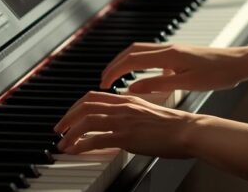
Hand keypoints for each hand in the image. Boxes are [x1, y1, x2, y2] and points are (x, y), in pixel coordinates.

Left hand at [53, 91, 200, 156]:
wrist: (188, 130)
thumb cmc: (175, 125)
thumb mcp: (150, 112)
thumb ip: (134, 113)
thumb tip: (123, 121)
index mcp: (128, 100)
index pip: (95, 97)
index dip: (78, 106)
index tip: (71, 115)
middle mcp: (123, 107)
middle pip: (85, 105)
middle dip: (68, 117)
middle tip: (59, 128)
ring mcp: (123, 121)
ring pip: (87, 121)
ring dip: (70, 132)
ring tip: (63, 142)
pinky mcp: (126, 136)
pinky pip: (96, 139)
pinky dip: (81, 145)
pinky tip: (76, 150)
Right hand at [100, 42, 247, 92]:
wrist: (239, 62)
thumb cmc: (218, 74)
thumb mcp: (187, 84)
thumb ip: (159, 85)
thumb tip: (132, 88)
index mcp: (169, 56)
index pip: (132, 60)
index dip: (114, 71)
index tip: (103, 84)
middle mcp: (169, 48)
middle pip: (132, 51)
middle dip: (115, 64)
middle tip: (103, 80)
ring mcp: (174, 48)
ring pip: (141, 50)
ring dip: (125, 61)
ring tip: (116, 76)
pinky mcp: (180, 52)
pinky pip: (152, 53)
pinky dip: (139, 61)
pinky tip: (142, 74)